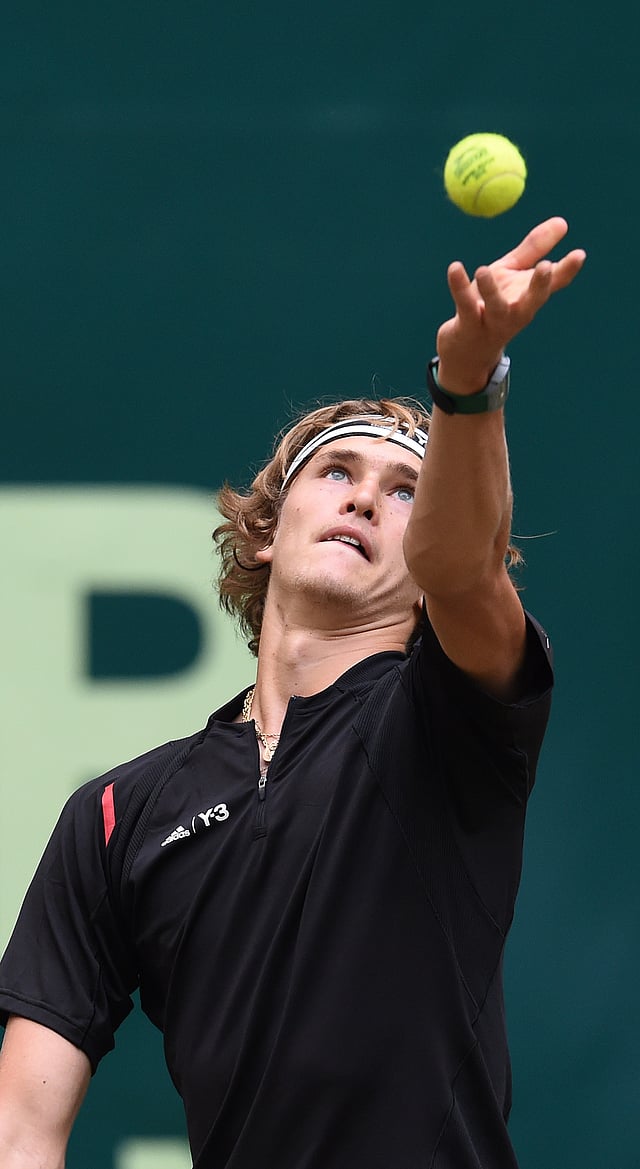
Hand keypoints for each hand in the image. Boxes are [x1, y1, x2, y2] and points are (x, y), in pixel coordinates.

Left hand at [435, 216, 585, 394]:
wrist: (466, 350)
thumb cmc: (492, 306)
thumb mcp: (512, 274)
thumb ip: (534, 249)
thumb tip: (562, 222)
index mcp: (529, 297)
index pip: (554, 284)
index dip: (567, 270)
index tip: (580, 254)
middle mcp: (517, 312)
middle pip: (533, 301)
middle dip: (540, 285)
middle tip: (546, 266)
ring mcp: (493, 322)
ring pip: (497, 308)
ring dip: (491, 291)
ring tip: (483, 270)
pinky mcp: (468, 326)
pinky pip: (465, 305)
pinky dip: (459, 287)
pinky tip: (455, 268)